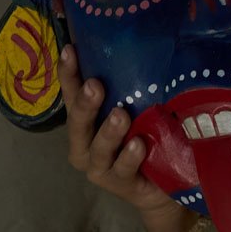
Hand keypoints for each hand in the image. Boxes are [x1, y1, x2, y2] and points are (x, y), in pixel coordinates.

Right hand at [61, 44, 189, 230]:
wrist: (162, 185)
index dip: (68, 74)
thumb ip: (130, 87)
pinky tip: (138, 144)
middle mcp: (85, 144)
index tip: (70, 50)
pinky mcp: (120, 184)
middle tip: (95, 85)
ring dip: (108, 131)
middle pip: (78, 123)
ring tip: (120, 115)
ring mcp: (100, 167)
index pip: (71, 95)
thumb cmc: (145, 137)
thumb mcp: (137, 108)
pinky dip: (130, 156)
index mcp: (85, 122)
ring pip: (99, 148)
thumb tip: (139, 46)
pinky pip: (123, 169)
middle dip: (84, 104)